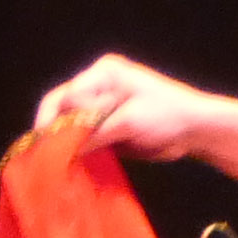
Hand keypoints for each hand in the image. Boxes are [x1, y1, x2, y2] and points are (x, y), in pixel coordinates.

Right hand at [34, 55, 237, 197]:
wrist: (196, 128)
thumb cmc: (168, 115)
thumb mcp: (129, 122)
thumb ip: (95, 133)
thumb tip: (64, 149)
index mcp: (103, 73)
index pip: (66, 96)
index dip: (55, 122)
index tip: (48, 147)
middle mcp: (97, 84)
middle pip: (62, 107)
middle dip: (53, 131)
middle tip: (41, 158)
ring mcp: (101, 104)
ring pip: (69, 123)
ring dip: (62, 142)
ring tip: (50, 164)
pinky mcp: (106, 124)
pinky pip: (83, 136)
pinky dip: (76, 149)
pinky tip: (68, 165)